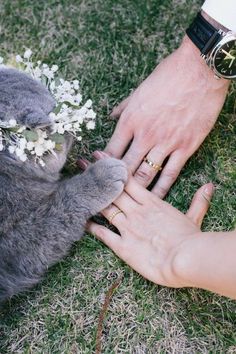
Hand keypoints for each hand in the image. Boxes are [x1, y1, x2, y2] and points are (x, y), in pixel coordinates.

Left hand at [87, 178, 213, 287]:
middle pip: (113, 190)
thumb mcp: (194, 218)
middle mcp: (137, 211)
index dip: (113, 169)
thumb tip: (210, 186)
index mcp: (152, 203)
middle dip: (98, 177)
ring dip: (92, 197)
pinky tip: (82, 221)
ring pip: (106, 208)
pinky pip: (104, 234)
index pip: (129, 181)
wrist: (186, 260)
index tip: (101, 157)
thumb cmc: (190, 240)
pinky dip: (92, 227)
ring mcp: (128, 227)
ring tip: (78, 187)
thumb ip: (199, 201)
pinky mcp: (123, 245)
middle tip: (83, 166)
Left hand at [103, 36, 228, 197]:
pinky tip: (154, 199)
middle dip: (115, 183)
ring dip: (135, 191)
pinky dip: (161, 189)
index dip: (102, 166)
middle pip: (125, 167)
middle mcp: (145, 135)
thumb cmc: (168, 76)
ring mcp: (166, 143)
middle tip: (110, 196)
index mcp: (131, 120)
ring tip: (128, 203)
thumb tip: (110, 116)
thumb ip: (123, 107)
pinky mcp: (185, 147)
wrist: (200, 70)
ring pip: (145, 175)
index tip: (99, 175)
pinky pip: (170, 174)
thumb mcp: (139, 90)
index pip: (111, 150)